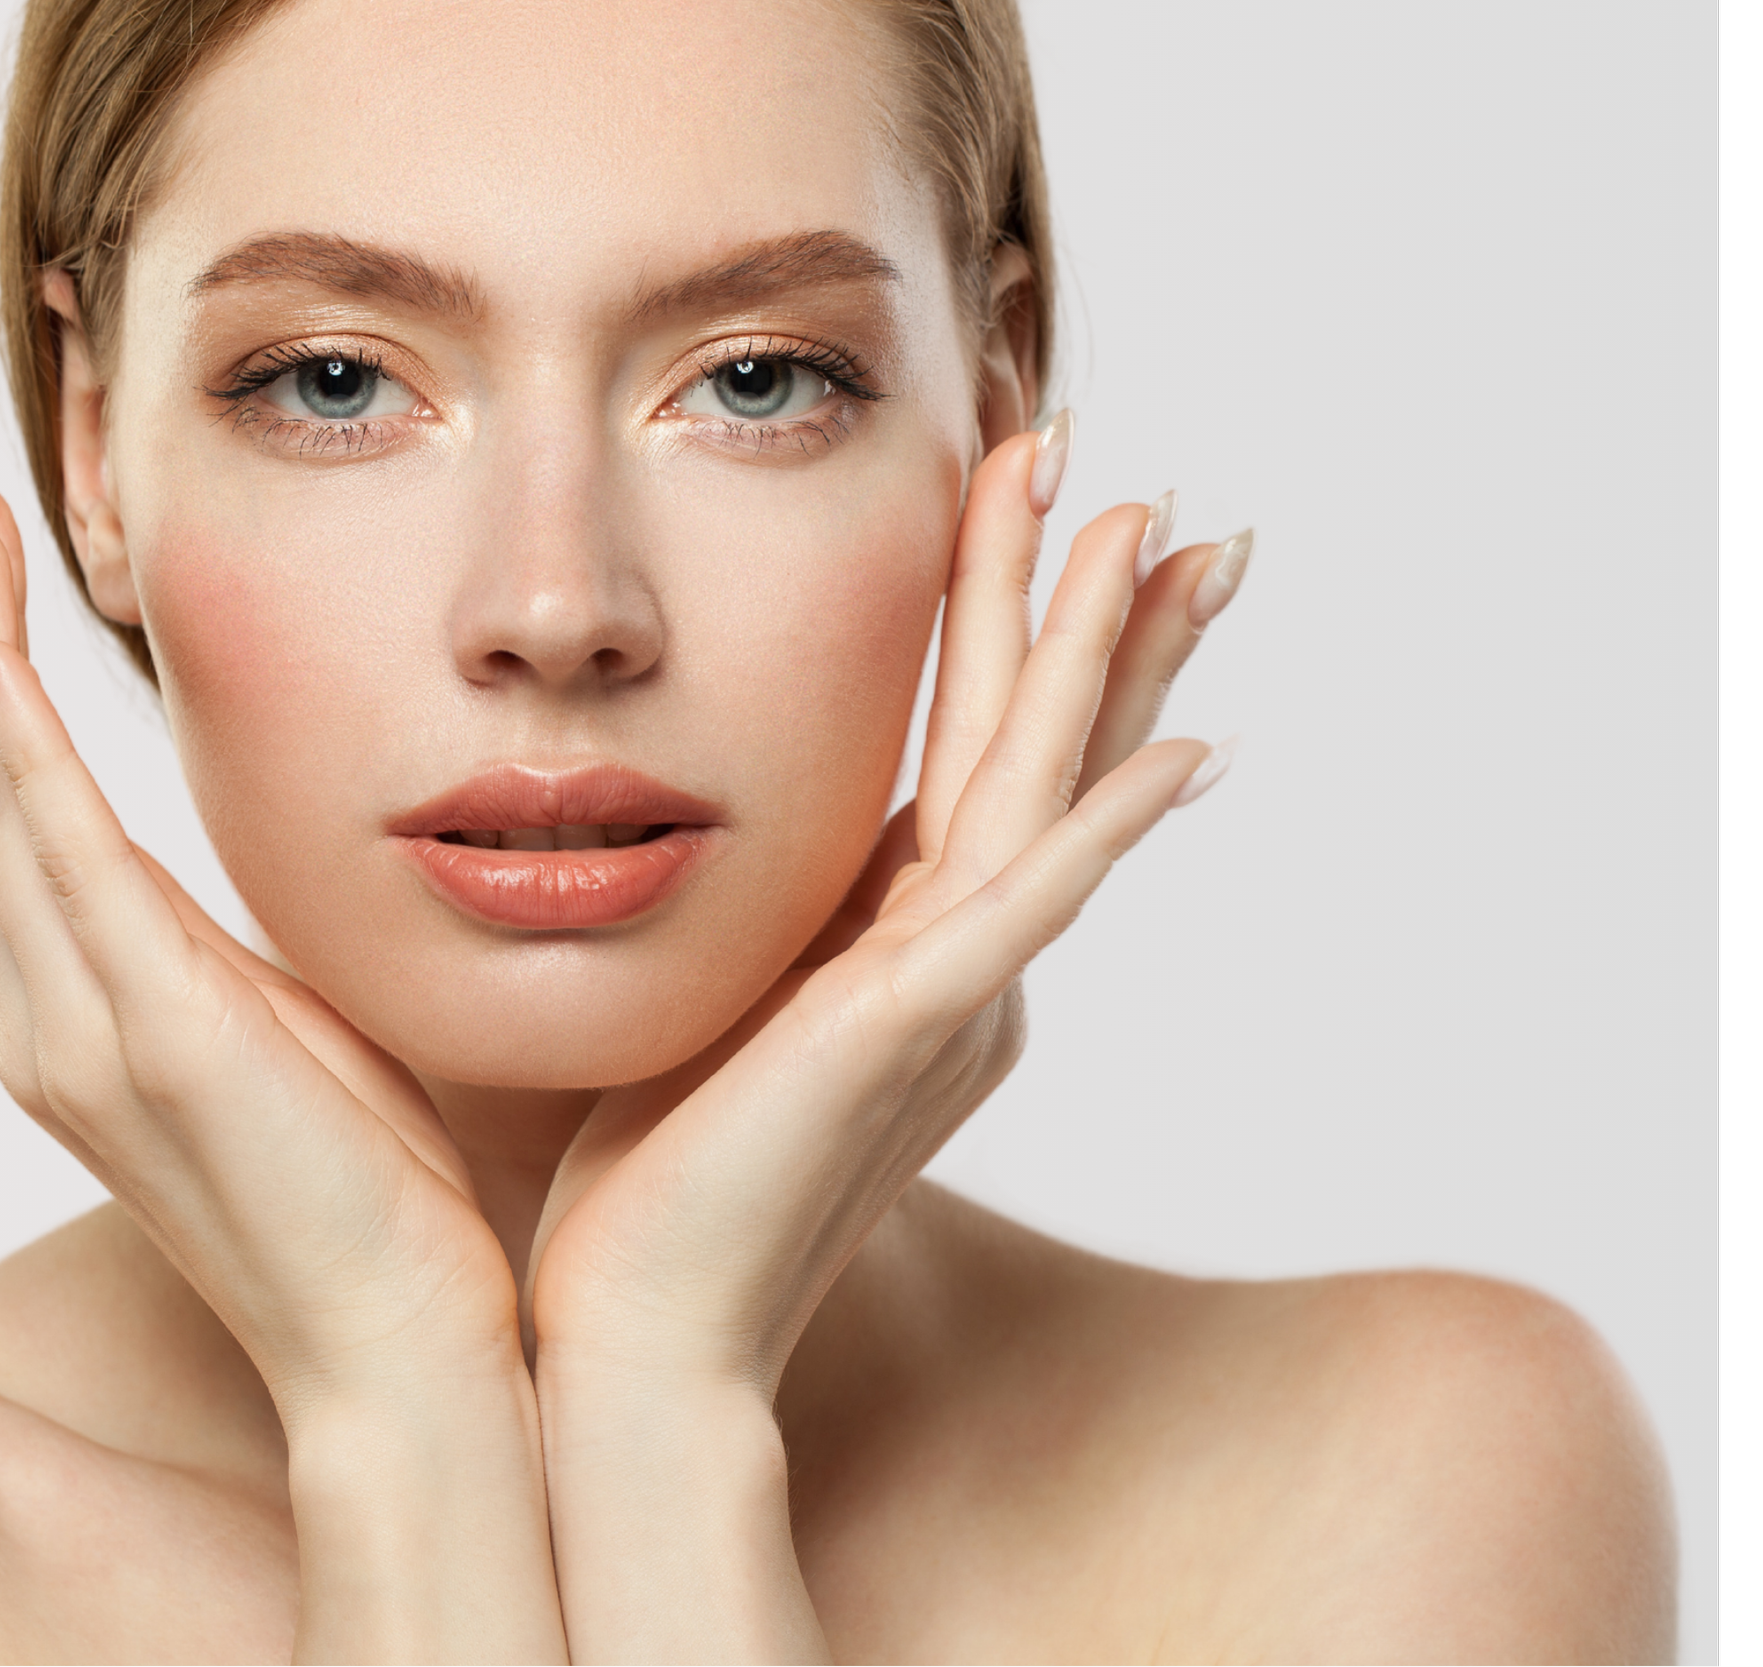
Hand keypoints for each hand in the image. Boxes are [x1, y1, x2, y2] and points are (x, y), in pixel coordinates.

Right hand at [0, 458, 564, 1661]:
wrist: (405, 1348)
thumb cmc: (370, 1190)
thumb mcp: (289, 1028)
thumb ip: (234, 953)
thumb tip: (258, 862)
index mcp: (82, 1013)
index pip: (5, 817)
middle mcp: (48, 1016)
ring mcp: (80, 1030)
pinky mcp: (148, 1035)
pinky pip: (56, 853)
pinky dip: (7, 739)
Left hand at [524, 421, 1245, 1658]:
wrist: (631, 1329)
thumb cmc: (646, 1174)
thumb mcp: (715, 991)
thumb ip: (763, 918)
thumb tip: (760, 843)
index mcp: (901, 950)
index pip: (982, 760)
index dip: (1025, 639)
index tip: (1053, 513)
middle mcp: (949, 963)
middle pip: (1037, 749)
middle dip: (1090, 612)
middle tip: (1150, 486)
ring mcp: (940, 995)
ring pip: (1041, 786)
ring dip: (1100, 658)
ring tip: (1158, 533)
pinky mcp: (905, 1031)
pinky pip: (1028, 906)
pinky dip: (1108, 826)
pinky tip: (1186, 748)